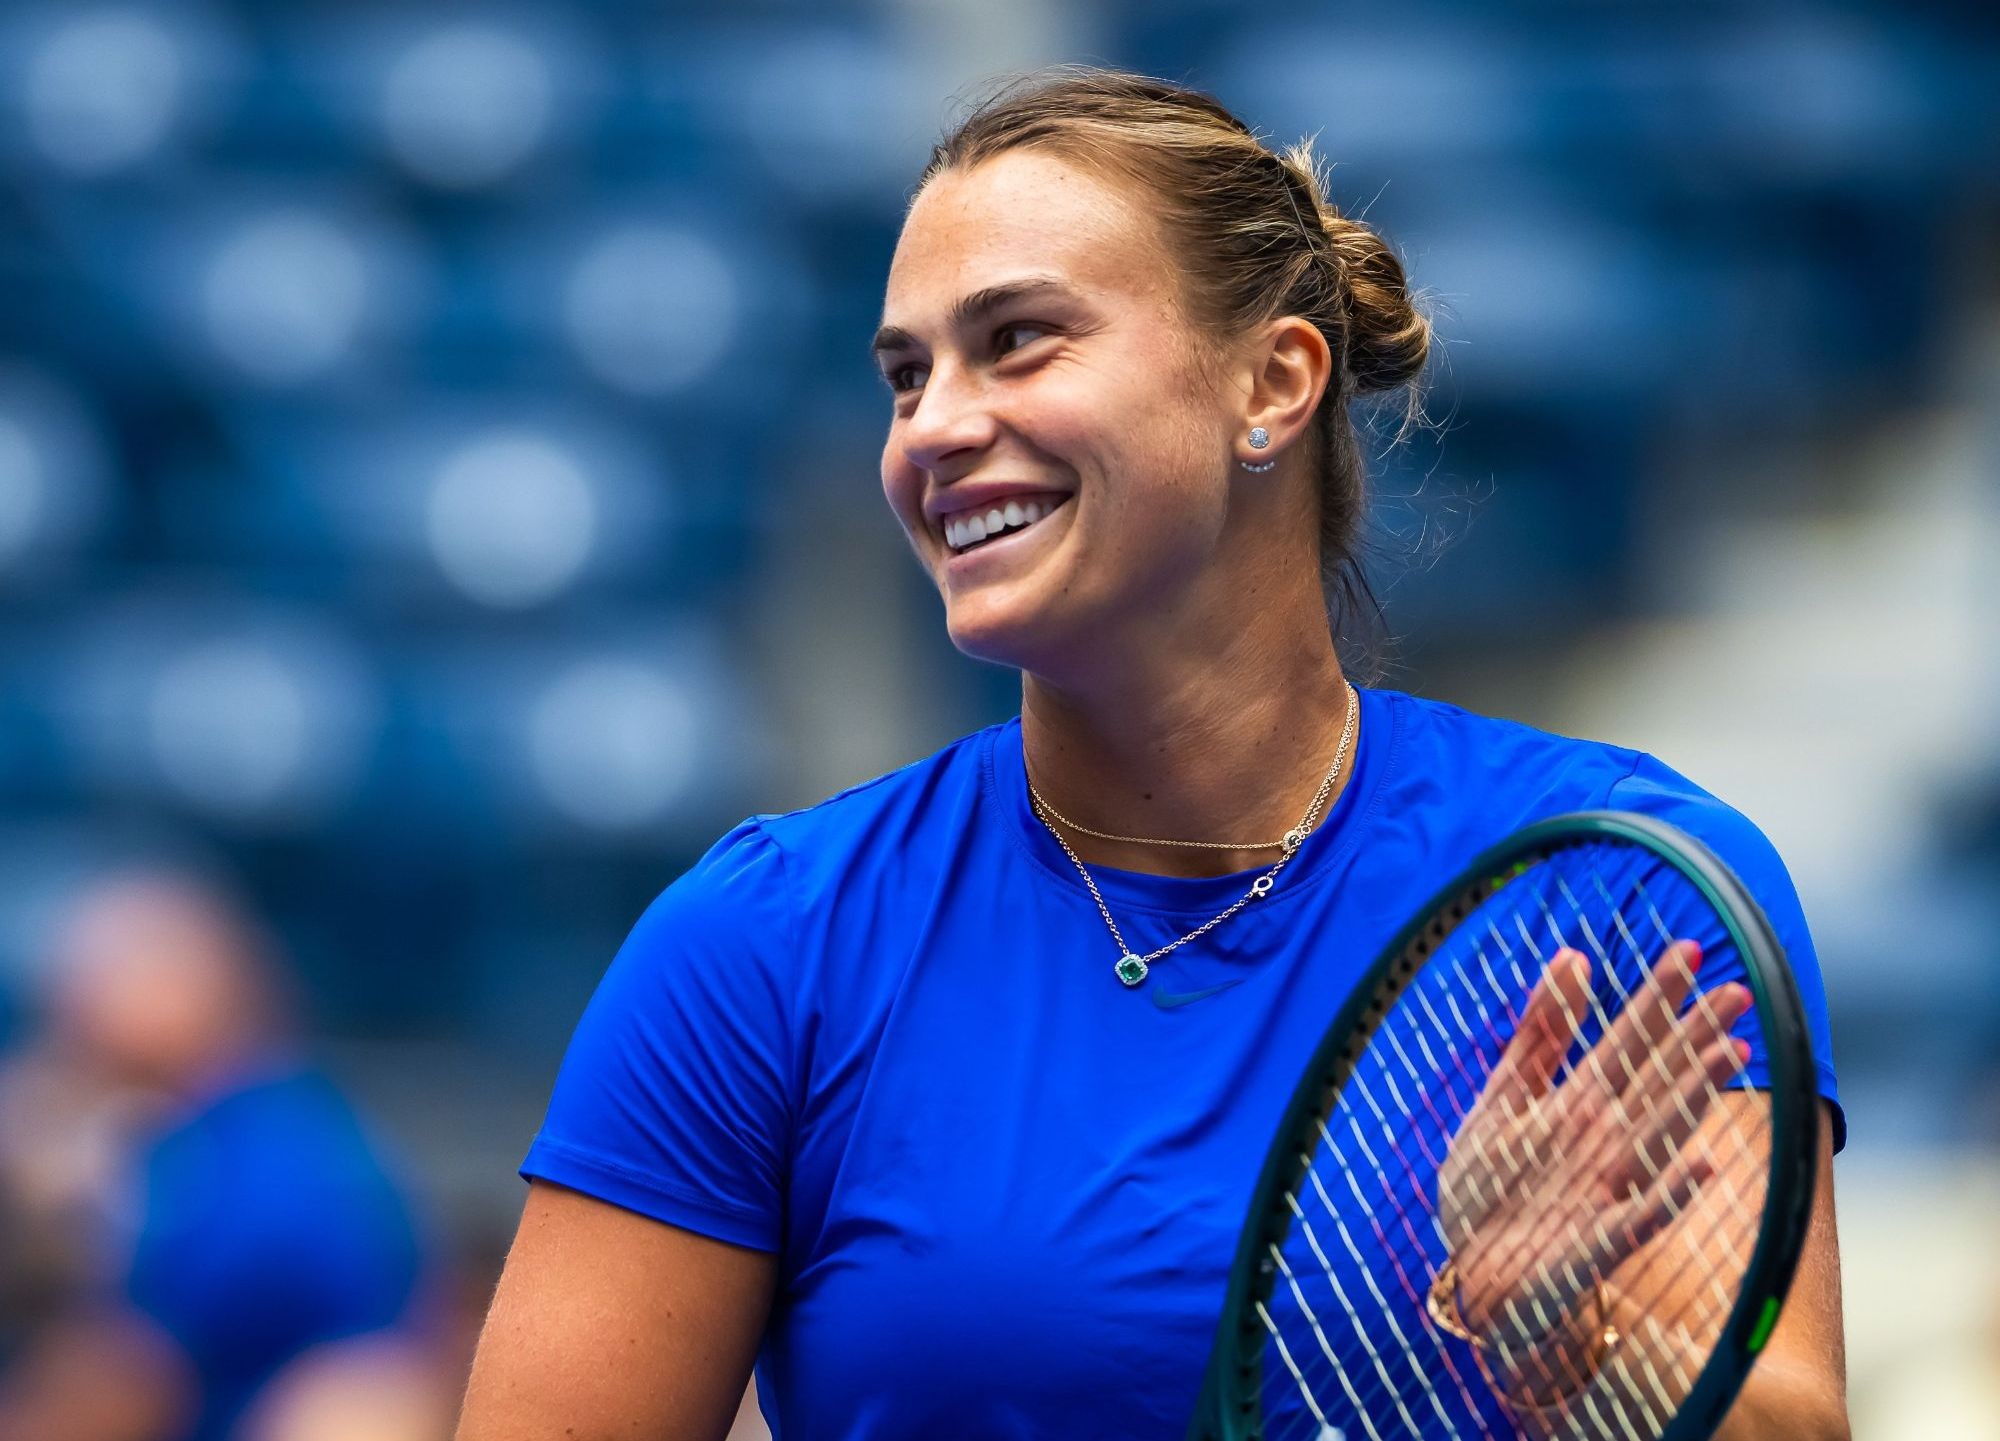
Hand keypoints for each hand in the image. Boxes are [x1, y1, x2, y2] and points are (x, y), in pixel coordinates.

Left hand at [1432, 941, 1751, 1398]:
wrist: (1473, 1271)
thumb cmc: (1494, 1183)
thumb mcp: (1505, 1095)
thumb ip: (1540, 1032)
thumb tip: (1572, 955)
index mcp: (1582, 1100)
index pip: (1629, 1038)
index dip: (1658, 996)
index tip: (1693, 949)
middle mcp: (1606, 1138)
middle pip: (1658, 1077)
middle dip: (1696, 1034)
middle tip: (1742, 991)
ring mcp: (1608, 1188)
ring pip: (1660, 1131)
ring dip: (1694, 1094)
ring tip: (1731, 1052)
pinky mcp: (1598, 1241)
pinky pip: (1640, 1216)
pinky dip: (1668, 1193)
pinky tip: (1702, 1167)